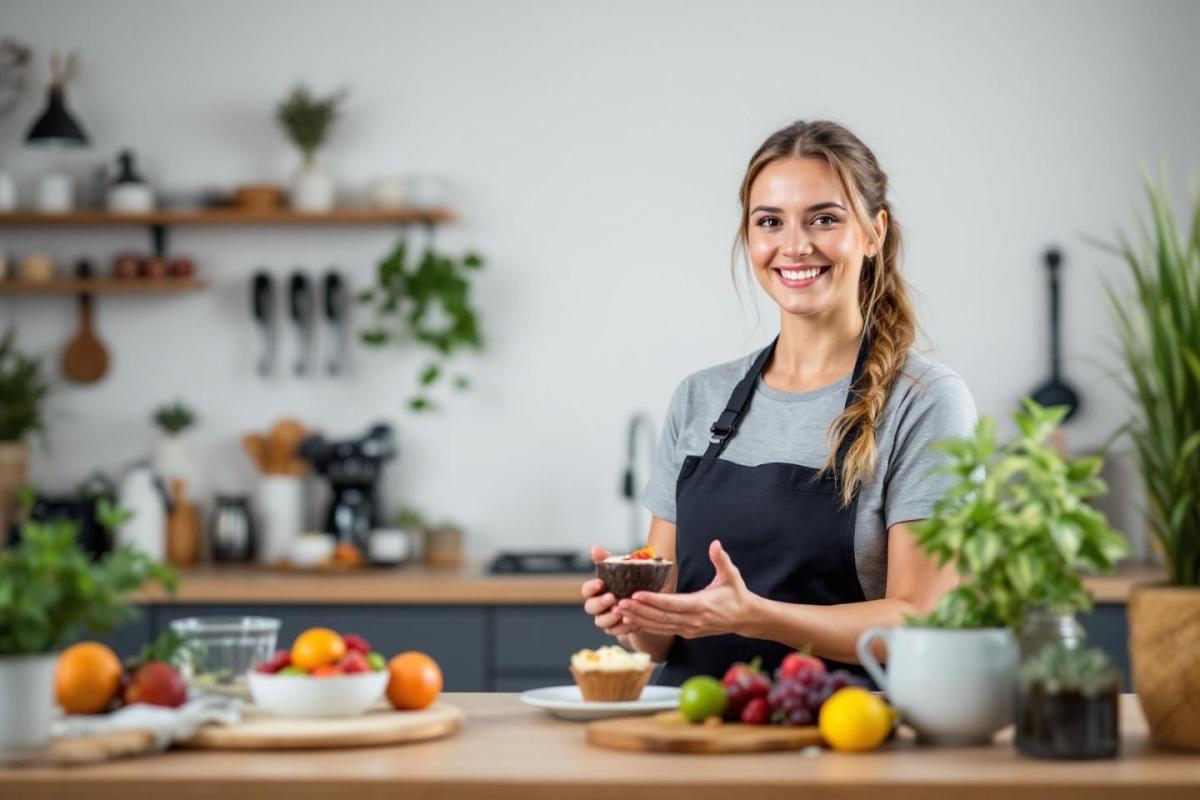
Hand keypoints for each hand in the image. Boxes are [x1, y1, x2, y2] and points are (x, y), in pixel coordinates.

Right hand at [581, 545, 641, 636]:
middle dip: (600, 603)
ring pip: (601, 622)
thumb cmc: (631, 581)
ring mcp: (605, 619)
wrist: (646, 599)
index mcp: (597, 591)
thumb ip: (607, 560)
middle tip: (612, 598)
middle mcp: (597, 606)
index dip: (591, 587)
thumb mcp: (622, 569)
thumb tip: (594, 548)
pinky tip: (631, 622)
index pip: (586, 590)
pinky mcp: (616, 629)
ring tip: (622, 612)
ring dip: (610, 618)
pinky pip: (616, 632)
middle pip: (590, 607)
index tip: (600, 583)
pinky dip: (623, 628)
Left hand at [616, 540, 756, 638]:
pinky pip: (663, 630)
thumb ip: (721, 560)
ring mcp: (689, 629)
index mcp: (702, 606)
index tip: (636, 594)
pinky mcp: (686, 633)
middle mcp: (693, 620)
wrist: (746, 617)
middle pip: (661, 617)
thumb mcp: (732, 575)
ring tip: (620, 611)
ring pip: (659, 626)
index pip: (673, 604)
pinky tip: (632, 619)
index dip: (653, 600)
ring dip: (639, 619)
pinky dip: (646, 625)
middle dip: (639, 610)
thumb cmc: (736, 594)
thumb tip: (715, 543)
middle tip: (619, 602)